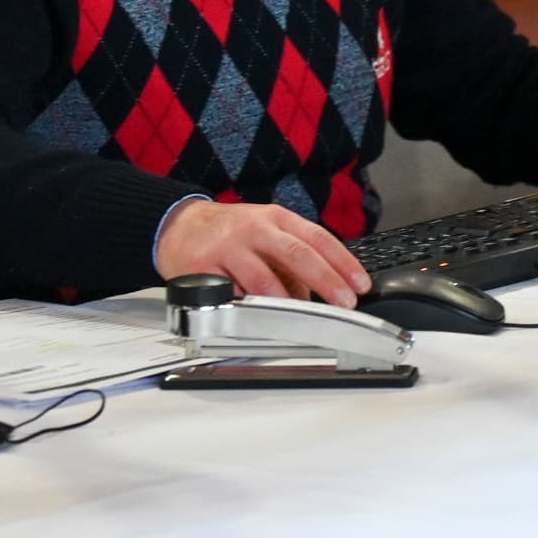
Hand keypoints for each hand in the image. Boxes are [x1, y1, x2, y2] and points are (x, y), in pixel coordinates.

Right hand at [154, 195, 367, 305]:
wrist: (177, 225)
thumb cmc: (230, 233)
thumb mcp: (267, 235)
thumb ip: (293, 264)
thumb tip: (315, 296)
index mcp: (277, 219)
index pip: (318, 238)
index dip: (343, 262)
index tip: (360, 285)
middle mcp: (255, 229)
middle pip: (298, 254)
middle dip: (326, 281)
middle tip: (345, 303)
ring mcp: (229, 247)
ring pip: (263, 279)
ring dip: (286, 303)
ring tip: (302, 318)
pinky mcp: (204, 267)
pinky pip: (231, 294)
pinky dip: (247, 308)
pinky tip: (255, 316)